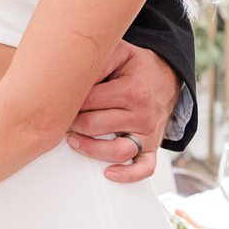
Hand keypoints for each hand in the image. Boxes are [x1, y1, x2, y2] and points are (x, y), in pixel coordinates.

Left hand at [67, 40, 178, 184]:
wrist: (167, 78)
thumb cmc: (138, 68)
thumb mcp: (119, 53)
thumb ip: (97, 62)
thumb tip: (71, 77)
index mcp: (131, 90)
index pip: (89, 102)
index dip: (70, 103)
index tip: (61, 102)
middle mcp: (141, 114)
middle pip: (96, 126)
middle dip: (74, 123)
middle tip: (64, 120)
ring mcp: (147, 133)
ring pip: (116, 150)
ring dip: (90, 148)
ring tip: (74, 141)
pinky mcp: (152, 147)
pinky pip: (144, 167)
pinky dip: (128, 175)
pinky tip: (109, 173)